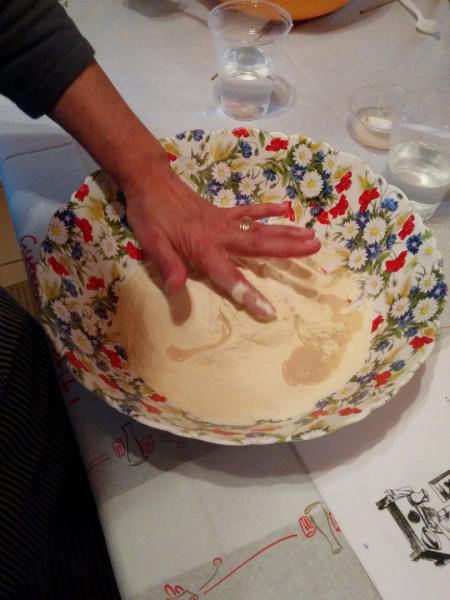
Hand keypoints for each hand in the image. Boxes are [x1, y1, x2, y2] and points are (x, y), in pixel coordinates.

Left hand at [48, 62, 319, 318]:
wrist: (150, 181)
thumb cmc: (150, 215)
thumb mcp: (152, 243)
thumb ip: (167, 266)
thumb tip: (176, 291)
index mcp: (204, 248)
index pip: (230, 276)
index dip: (249, 294)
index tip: (270, 310)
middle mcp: (220, 236)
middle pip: (259, 245)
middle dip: (287, 250)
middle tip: (315, 249)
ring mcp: (223, 222)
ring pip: (260, 229)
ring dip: (286, 233)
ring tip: (311, 236)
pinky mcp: (221, 212)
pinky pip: (248, 211)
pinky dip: (266, 210)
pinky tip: (285, 208)